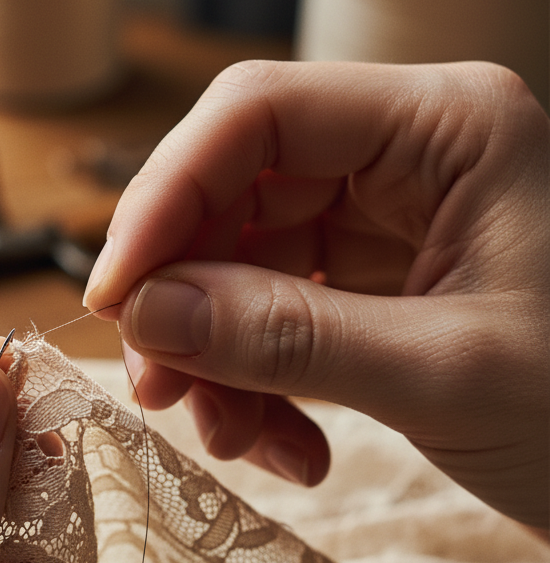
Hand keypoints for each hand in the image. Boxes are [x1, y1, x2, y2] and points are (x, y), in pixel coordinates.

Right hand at [84, 61, 548, 526]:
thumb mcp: (444, 375)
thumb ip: (287, 338)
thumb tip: (146, 312)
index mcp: (446, 128)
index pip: (258, 115)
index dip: (165, 197)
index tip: (114, 294)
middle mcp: (407, 158)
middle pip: (235, 195)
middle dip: (186, 298)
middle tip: (161, 388)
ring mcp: (386, 224)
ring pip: (241, 266)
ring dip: (217, 358)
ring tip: (234, 438)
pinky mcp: (373, 286)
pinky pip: (273, 319)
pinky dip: (258, 386)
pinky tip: (287, 447)